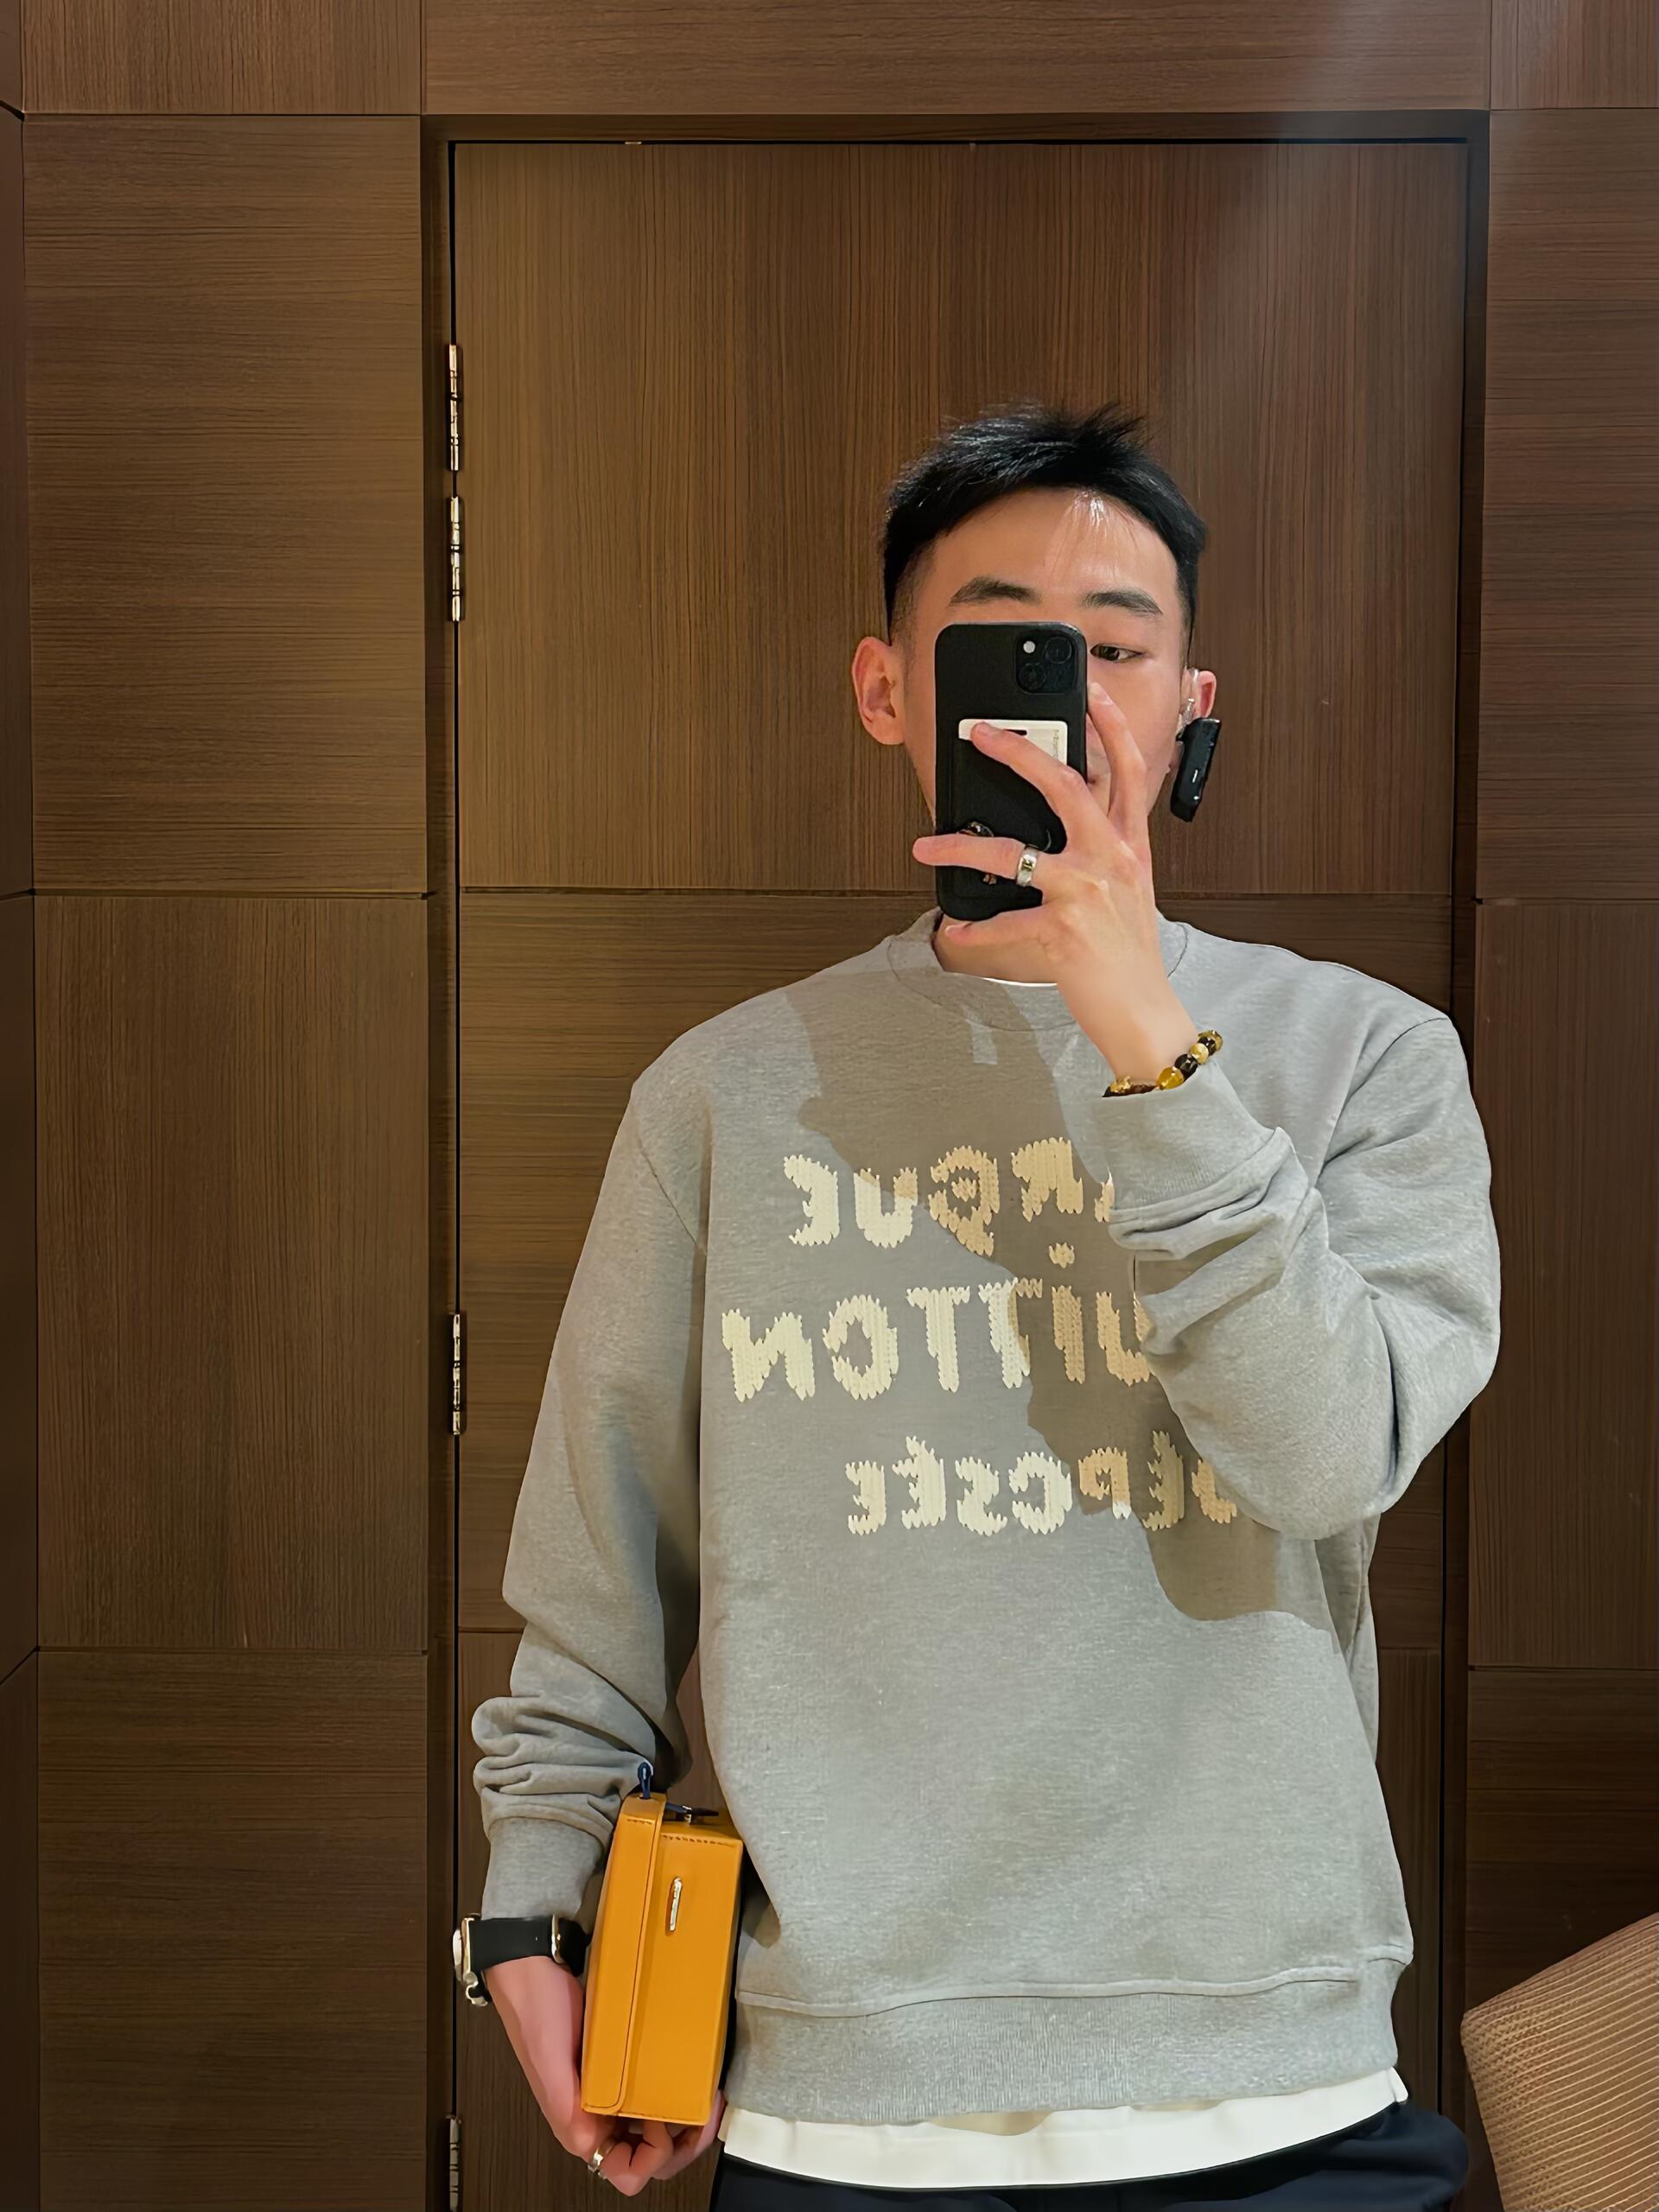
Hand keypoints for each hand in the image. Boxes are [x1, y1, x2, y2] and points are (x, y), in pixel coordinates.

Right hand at [484, 1956, 724, 2191]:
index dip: (654, 2158)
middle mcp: (598, 2116)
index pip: (628, 2173)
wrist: (532, 1967)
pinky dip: (674, 2088)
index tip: (665, 2119)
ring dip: (684, 2119)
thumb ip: (568, 2110)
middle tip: (704, 2113)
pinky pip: (653, 2089)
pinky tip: (688, 2071)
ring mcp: (612, 2089)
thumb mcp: (550, 2065)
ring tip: (703, 2095)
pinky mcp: (620, 2063)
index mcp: (581, 2126)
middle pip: (650, 2156)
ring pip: (656, 2126)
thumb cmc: (536, 2012)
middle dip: (684, 2144)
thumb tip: (592, 2145)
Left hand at [911, 674, 1196, 1080]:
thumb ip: (1103, 849)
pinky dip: (969, 928)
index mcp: (1130, 845)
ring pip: (1013, 852)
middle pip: (1065, 785)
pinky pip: (1000, 923)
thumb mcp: (1129, 889)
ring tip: (926, 844)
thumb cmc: (1130, 953)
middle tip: (979, 733)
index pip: (1126, 768)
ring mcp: (1086, 894)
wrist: (1144, 1013)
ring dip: (960, 844)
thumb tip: (1061, 819)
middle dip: (1019, 751)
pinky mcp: (1060, 932)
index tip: (1087, 688)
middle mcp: (1112, 860)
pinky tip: (951, 930)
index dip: (1108, 723)